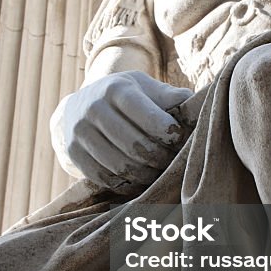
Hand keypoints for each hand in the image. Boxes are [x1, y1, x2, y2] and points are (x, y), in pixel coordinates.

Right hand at [50, 71, 192, 187]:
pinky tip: (138, 179)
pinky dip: (125, 183)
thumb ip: (169, 96)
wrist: (80, 104)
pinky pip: (104, 177)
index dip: (168, 133)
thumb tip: (197, 103)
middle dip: (159, 158)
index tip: (178, 139)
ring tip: (158, 172)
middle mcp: (94, 108)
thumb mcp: (143, 87)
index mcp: (116, 89)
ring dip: (145, 174)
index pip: (148, 117)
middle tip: (171, 161)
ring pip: (120, 165)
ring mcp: (80, 132)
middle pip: (135, 145)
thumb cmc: (123, 96)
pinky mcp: (73, 153)